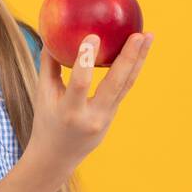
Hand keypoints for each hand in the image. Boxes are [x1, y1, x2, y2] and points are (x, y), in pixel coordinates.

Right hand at [27, 30, 152, 176]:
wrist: (57, 157)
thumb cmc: (46, 122)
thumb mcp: (42, 95)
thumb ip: (48, 66)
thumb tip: (50, 35)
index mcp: (70, 112)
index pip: (80, 83)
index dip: (86, 60)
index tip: (93, 36)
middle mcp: (92, 116)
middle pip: (116, 84)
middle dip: (129, 58)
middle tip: (139, 34)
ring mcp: (106, 118)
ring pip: (126, 85)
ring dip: (139, 60)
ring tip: (149, 36)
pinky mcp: (113, 116)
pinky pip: (124, 88)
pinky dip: (131, 68)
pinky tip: (139, 51)